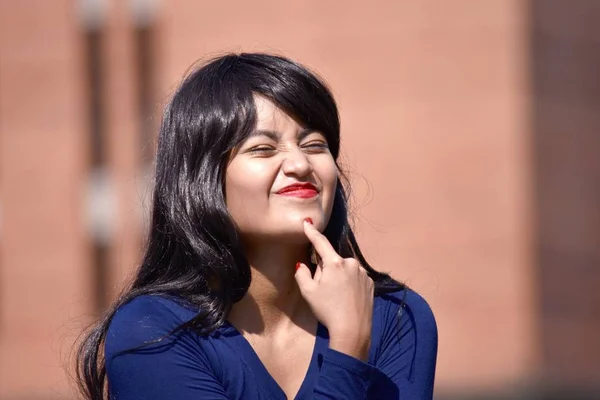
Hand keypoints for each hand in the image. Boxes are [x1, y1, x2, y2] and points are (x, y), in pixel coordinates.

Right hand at [294, 219, 373, 360]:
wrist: (353, 330)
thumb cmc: (327, 310)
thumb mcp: (308, 292)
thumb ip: (302, 274)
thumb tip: (302, 264)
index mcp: (335, 263)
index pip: (321, 243)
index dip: (312, 232)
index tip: (307, 222)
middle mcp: (351, 263)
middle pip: (333, 260)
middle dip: (326, 269)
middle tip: (323, 289)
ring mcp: (363, 273)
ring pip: (345, 270)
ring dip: (339, 277)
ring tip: (336, 297)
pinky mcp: (370, 283)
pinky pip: (355, 278)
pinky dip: (349, 284)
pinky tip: (347, 299)